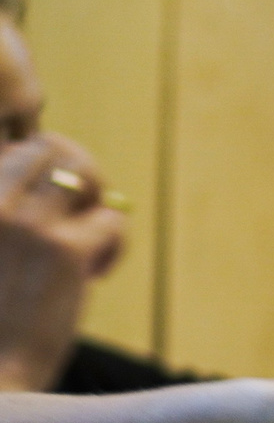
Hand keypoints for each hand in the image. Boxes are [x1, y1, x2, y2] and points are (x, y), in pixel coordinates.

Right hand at [0, 133, 126, 392]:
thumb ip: (9, 221)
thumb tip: (65, 189)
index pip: (10, 148)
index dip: (39, 171)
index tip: (45, 209)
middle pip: (49, 146)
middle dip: (78, 173)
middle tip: (81, 216)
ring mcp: (23, 221)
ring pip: (84, 174)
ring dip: (96, 205)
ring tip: (85, 246)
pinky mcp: (64, 251)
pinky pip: (112, 221)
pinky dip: (114, 245)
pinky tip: (93, 275)